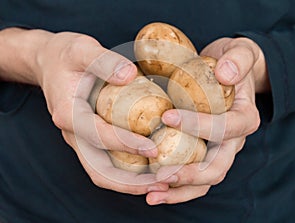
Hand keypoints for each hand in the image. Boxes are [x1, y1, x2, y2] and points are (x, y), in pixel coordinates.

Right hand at [32, 31, 167, 193]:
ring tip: (160, 184)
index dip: (127, 144)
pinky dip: (126, 171)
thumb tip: (130, 75)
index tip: (154, 148)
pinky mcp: (88, 137)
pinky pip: (106, 162)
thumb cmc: (65, 54)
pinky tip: (148, 167)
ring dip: (130, 183)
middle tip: (161, 183)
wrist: (48, 62)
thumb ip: (104, 61)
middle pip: (99, 170)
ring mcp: (79, 138)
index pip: (100, 136)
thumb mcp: (82, 49)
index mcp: (69, 114)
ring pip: (102, 172)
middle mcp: (72, 133)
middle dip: (130, 182)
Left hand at [146, 37, 267, 204]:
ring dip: (178, 190)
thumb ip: (238, 59)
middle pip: (217, 167)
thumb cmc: (233, 63)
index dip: (199, 126)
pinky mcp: (202, 152)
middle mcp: (233, 141)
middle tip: (160, 175)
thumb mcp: (241, 52)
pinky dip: (174, 185)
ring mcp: (217, 150)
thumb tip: (225, 74)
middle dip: (189, 174)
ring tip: (152, 194)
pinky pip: (191, 174)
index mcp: (245, 118)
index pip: (226, 128)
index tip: (167, 117)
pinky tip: (153, 187)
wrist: (229, 73)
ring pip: (203, 180)